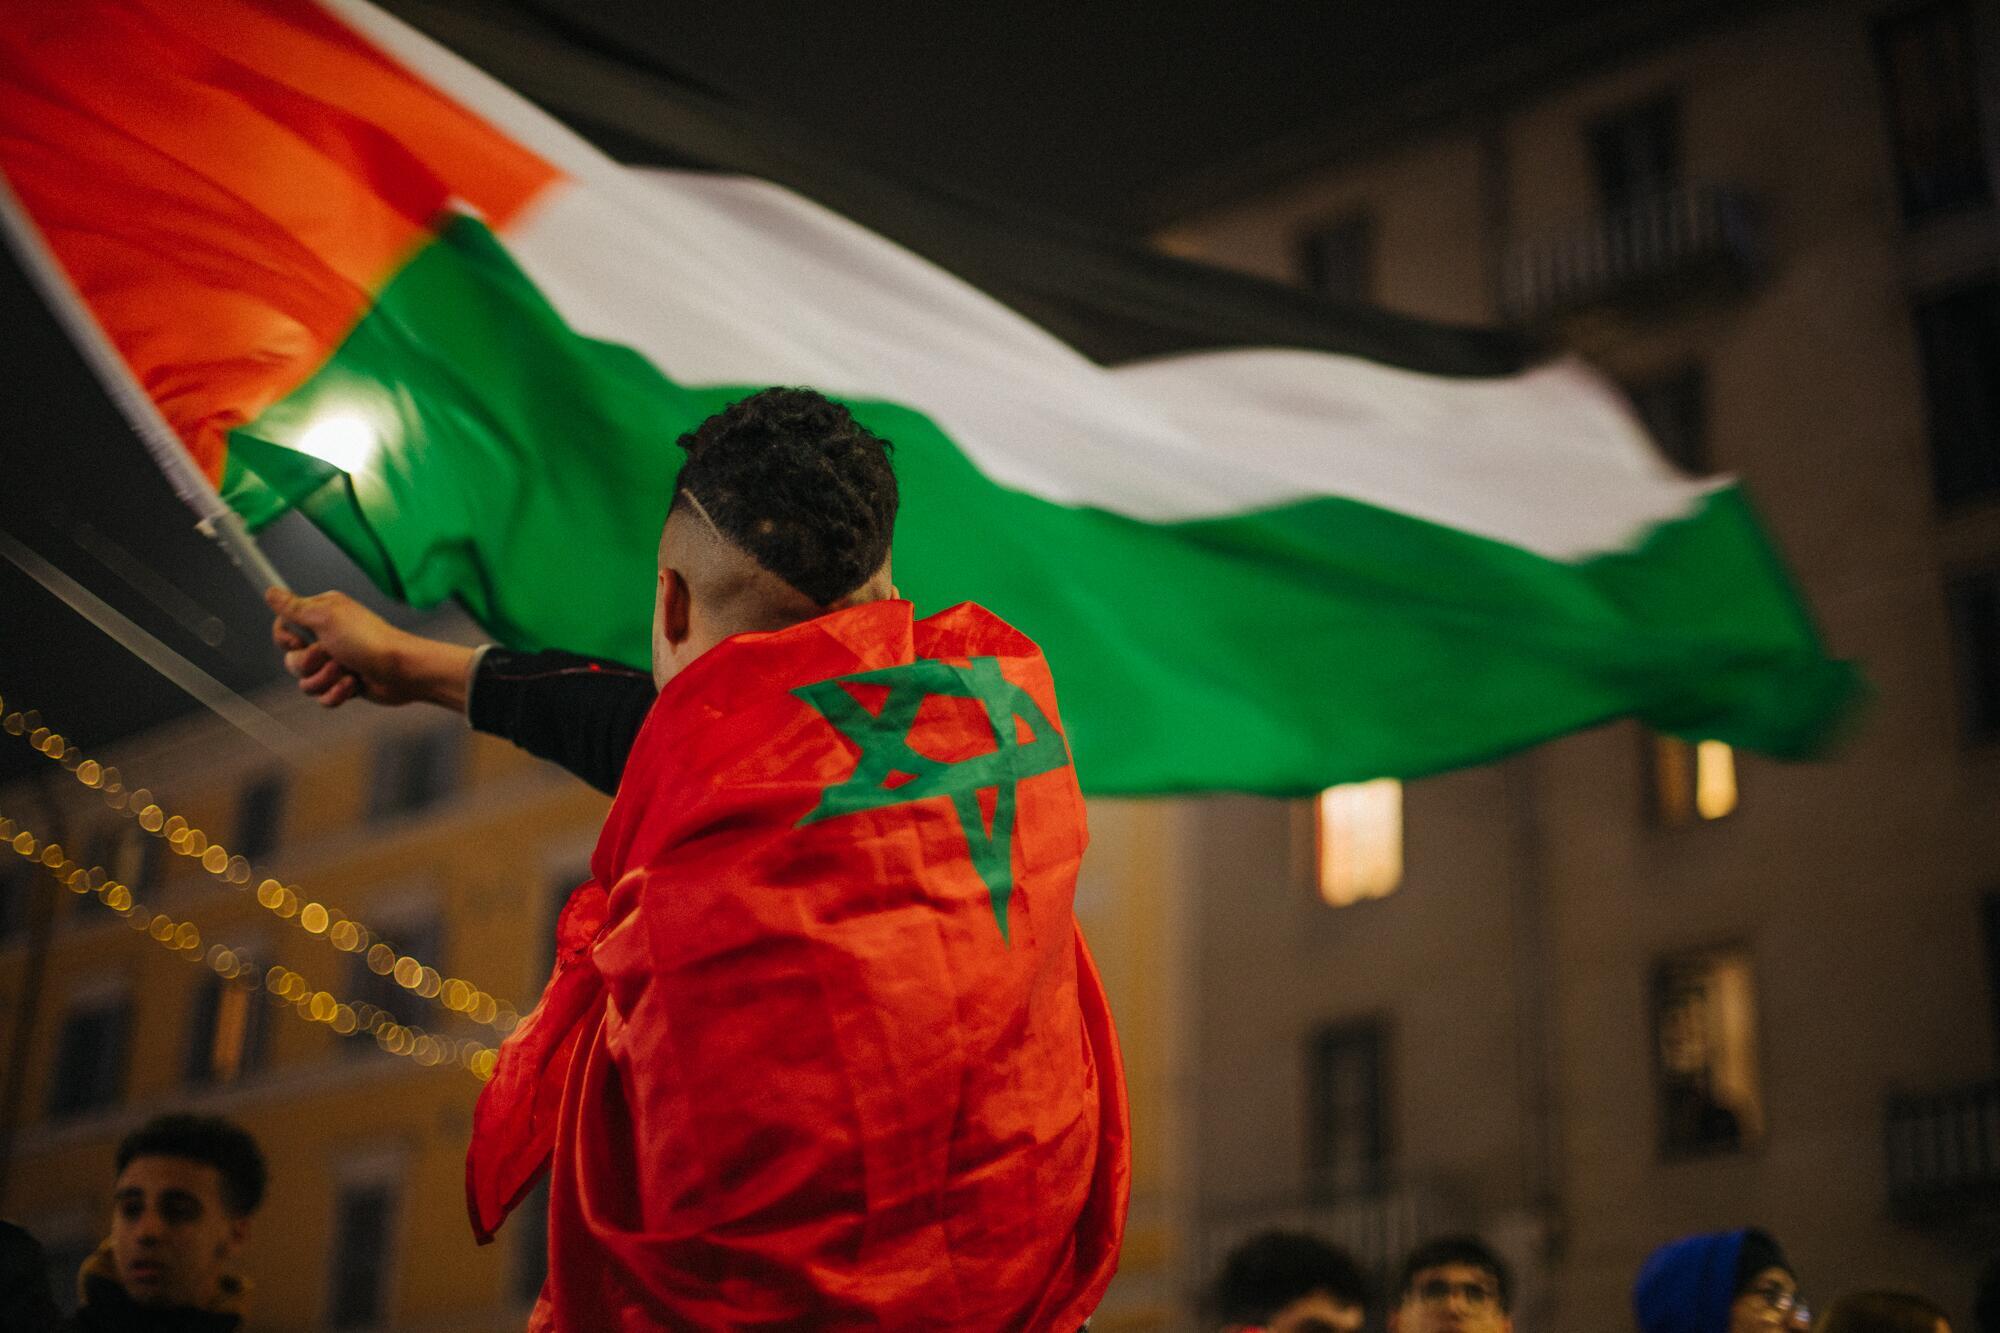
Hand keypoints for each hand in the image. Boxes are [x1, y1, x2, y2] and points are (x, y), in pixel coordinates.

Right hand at [266, 588, 474, 710]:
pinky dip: (337, 693)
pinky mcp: (344, 684)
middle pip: (291, 659)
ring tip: (347, 672)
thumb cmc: (367, 640)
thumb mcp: (325, 617)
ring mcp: (335, 662)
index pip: (283, 627)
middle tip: (331, 654)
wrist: (402, 670)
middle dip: (308, 663)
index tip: (299, 640)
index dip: (286, 639)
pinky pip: (322, 697)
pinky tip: (354, 685)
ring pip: (305, 681)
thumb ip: (294, 607)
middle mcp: (326, 638)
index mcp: (321, 616)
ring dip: (325, 679)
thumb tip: (270, 591)